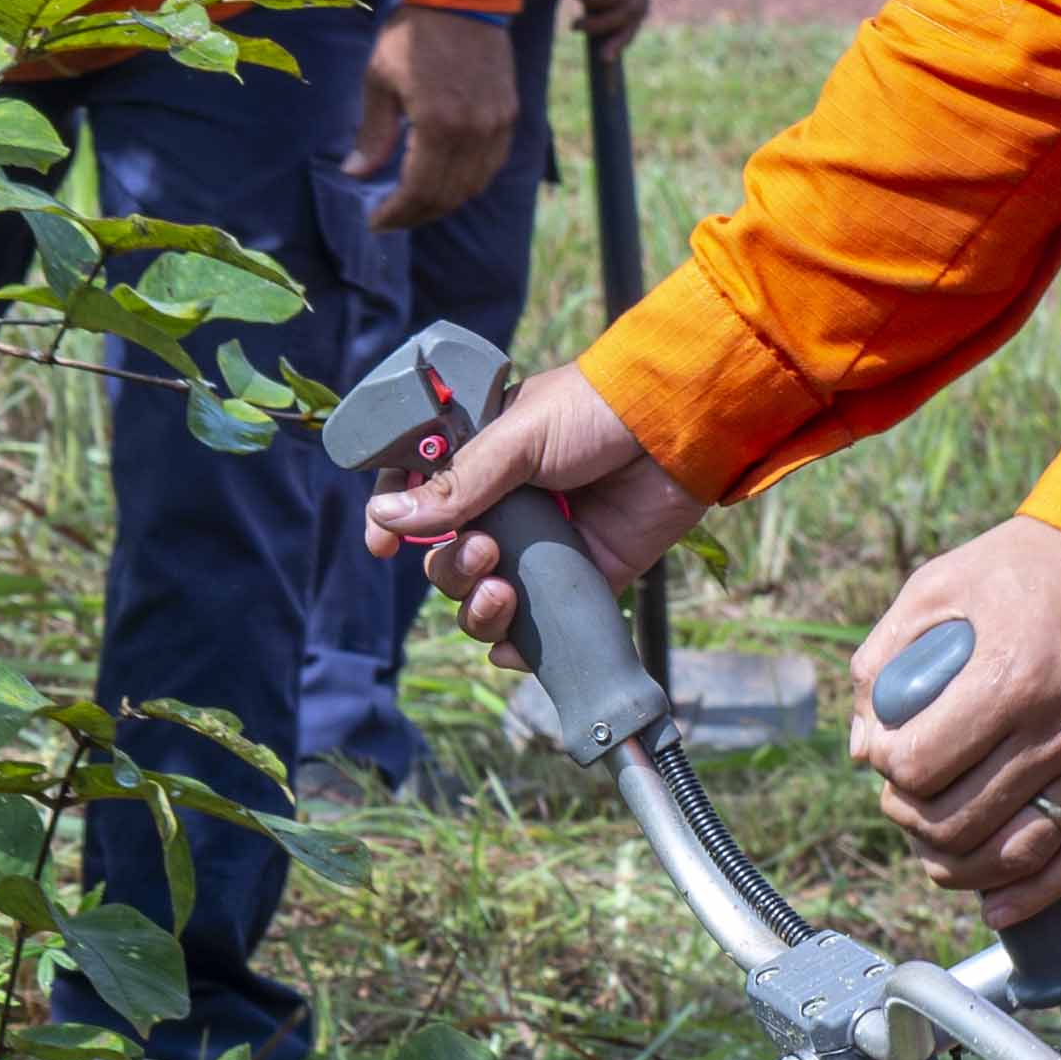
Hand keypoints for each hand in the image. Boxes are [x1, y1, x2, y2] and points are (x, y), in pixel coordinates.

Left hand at [346, 5, 522, 225]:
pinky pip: (491, 165)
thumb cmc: (412, 33)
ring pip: (473, 185)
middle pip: (448, 195)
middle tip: (390, 218)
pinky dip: (468, 181)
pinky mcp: (510, 115)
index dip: (396, 213)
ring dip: (442, 202)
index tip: (375, 220)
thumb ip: (372, 134)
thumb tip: (356, 175)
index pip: (420, 189)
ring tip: (414, 205)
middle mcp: (475, 130)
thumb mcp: (379, 80)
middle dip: (416, 215)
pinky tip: (445, 181)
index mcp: (439, 123)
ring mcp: (498, 124)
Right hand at [369, 358, 698, 636]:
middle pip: (446, 561)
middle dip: (451, 569)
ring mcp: (543, 547)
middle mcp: (507, 508)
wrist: (678, 429)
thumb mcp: (517, 438)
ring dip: (478, 608)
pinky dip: (519, 646)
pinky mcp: (583, 578)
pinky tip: (514, 646)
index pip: (419, 498)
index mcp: (481, 461)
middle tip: (485, 551)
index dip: (396, 523)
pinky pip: (538, 626)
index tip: (382, 546)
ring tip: (503, 591)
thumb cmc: (595, 412)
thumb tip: (388, 518)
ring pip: (484, 599)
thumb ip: (457, 484)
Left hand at [852, 517, 1060, 916]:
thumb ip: (884, 660)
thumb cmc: (1028, 564)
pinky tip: (996, 908)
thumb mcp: (937, 586)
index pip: (917, 769)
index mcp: (1006, 680)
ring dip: (959, 865)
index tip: (884, 752)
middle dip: (912, 819)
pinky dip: (1033, 894)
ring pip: (1014, 851)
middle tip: (905, 796)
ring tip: (935, 850)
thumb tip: (861, 744)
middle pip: (958, 820)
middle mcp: (1055, 729)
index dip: (886, 770)